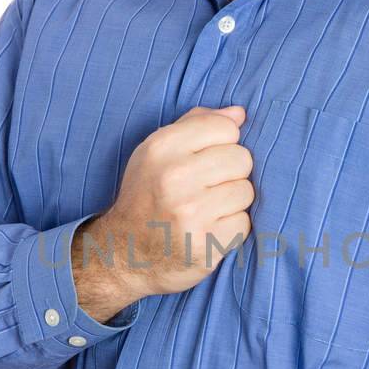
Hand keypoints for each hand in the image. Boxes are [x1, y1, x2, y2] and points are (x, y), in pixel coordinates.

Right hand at [72, 104, 254, 313]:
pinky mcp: (205, 245)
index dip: (222, 143)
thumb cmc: (147, 195)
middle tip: (206, 187)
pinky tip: (208, 229)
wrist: (123, 254)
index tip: (204, 159)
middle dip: (230, 172)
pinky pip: (243, 223)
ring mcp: (190, 214)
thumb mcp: (157, 152)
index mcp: (161, 148)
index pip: (226, 128)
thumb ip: (197, 124)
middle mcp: (174, 178)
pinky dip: (230, 228)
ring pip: (245, 191)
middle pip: (241, 158)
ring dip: (231, 202)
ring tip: (206, 209)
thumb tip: (240, 114)